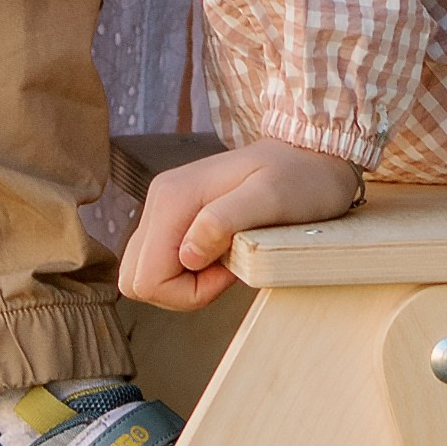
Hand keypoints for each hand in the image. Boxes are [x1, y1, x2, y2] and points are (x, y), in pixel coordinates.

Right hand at [119, 140, 363, 312]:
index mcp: (173, 198)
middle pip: (136, 277)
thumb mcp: (269, 199)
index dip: (187, 292)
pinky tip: (222, 254)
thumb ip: (222, 222)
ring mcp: (167, 206)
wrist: (311, 153)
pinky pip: (163, 260)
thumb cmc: (298, 178)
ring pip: (145, 271)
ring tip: (226, 261)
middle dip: (179, 292)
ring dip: (184, 283)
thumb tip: (186, 255)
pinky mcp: (178, 215)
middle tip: (224, 271)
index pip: (146, 277)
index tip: (227, 271)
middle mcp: (161, 200)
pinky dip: (188, 272)